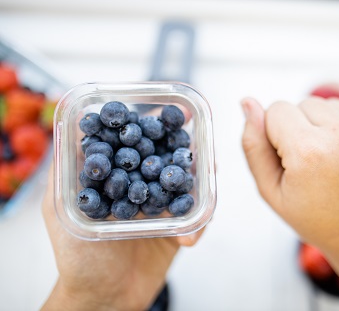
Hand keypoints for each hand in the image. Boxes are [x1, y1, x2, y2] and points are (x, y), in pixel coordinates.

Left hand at [42, 105, 202, 310]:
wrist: (104, 299)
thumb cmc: (78, 259)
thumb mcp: (59, 211)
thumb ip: (64, 175)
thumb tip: (72, 132)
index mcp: (116, 182)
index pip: (134, 147)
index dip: (149, 128)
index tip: (166, 113)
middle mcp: (139, 190)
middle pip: (165, 162)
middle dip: (183, 150)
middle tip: (198, 141)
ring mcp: (160, 210)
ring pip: (185, 187)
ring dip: (201, 180)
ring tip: (211, 171)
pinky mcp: (177, 231)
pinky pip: (196, 221)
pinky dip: (198, 225)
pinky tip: (190, 236)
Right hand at [241, 96, 338, 309]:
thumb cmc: (318, 219)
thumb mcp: (271, 190)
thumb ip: (254, 144)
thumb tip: (248, 103)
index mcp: (309, 151)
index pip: (277, 109)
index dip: (277, 135)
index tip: (291, 161)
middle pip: (305, 103)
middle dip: (302, 128)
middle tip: (314, 164)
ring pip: (333, 105)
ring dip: (328, 126)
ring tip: (334, 160)